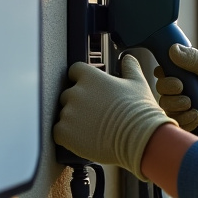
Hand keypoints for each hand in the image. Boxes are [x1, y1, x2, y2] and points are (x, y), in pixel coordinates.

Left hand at [53, 56, 173, 179]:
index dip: (82, 80)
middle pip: (67, 95)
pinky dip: (68, 136)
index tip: (90, 90)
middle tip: (95, 114)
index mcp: (90, 77)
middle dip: (78, 103)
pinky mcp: (64, 132)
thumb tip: (127, 58)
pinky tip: (84, 139)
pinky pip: (58, 132)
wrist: (139, 139)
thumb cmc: (139, 112)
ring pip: (63, 114)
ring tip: (93, 129)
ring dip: (74, 121)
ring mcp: (68, 113)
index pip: (75, 71)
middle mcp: (75, 92)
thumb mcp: (138, 84)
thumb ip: (130, 67)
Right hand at [153, 44, 197, 145]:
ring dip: (178, 107)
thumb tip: (172, 49)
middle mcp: (185, 91)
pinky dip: (186, 120)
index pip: (165, 73)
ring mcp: (187, 108)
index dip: (163, 75)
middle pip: (162, 91)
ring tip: (195, 108)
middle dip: (169, 91)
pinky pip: (178, 124)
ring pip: (168, 108)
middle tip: (184, 91)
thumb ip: (194, 59)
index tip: (172, 76)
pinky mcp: (191, 124)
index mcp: (189, 75)